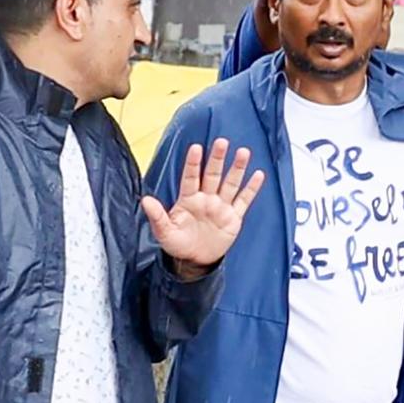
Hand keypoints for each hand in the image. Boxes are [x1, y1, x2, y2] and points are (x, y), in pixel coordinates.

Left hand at [141, 140, 265, 275]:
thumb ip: (157, 216)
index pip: (191, 178)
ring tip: (243, 152)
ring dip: (237, 168)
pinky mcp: (233, 217)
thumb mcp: (164, 232)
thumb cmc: (178, 244)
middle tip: (222, 142)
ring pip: (230, 183)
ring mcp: (221, 206)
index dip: (193, 163)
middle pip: (213, 175)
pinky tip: (258, 174)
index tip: (196, 148)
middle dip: (217, 159)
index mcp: (188, 200)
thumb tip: (145, 200)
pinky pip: (243, 200)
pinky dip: (251, 188)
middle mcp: (206, 199)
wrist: (195, 261)